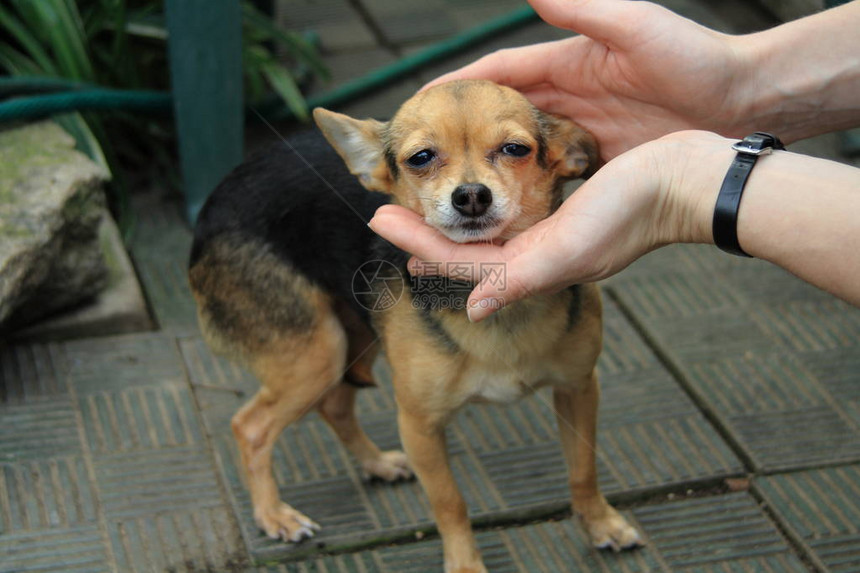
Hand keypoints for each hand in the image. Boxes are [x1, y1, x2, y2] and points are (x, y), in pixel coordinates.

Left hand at [369, 132, 732, 321]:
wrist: (683, 182)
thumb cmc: (631, 213)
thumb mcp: (572, 248)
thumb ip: (522, 280)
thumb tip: (476, 311)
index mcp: (535, 269)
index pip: (463, 261)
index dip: (419, 241)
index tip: (379, 219)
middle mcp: (538, 259)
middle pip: (467, 252)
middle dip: (424, 235)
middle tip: (382, 214)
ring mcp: (552, 241)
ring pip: (487, 240)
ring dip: (452, 227)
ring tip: (418, 215)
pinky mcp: (567, 219)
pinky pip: (514, 225)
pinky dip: (488, 219)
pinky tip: (478, 213)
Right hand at [427, 0, 749, 159]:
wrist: (744, 100)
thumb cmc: (695, 58)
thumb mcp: (636, 27)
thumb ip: (583, 10)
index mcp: (568, 63)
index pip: (500, 73)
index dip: (459, 86)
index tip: (420, 103)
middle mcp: (569, 97)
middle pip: (502, 115)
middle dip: (463, 131)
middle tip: (426, 155)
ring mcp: (582, 130)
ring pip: (521, 148)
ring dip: (488, 164)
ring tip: (455, 187)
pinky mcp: (601, 158)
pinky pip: (553, 173)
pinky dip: (526, 185)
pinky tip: (504, 204)